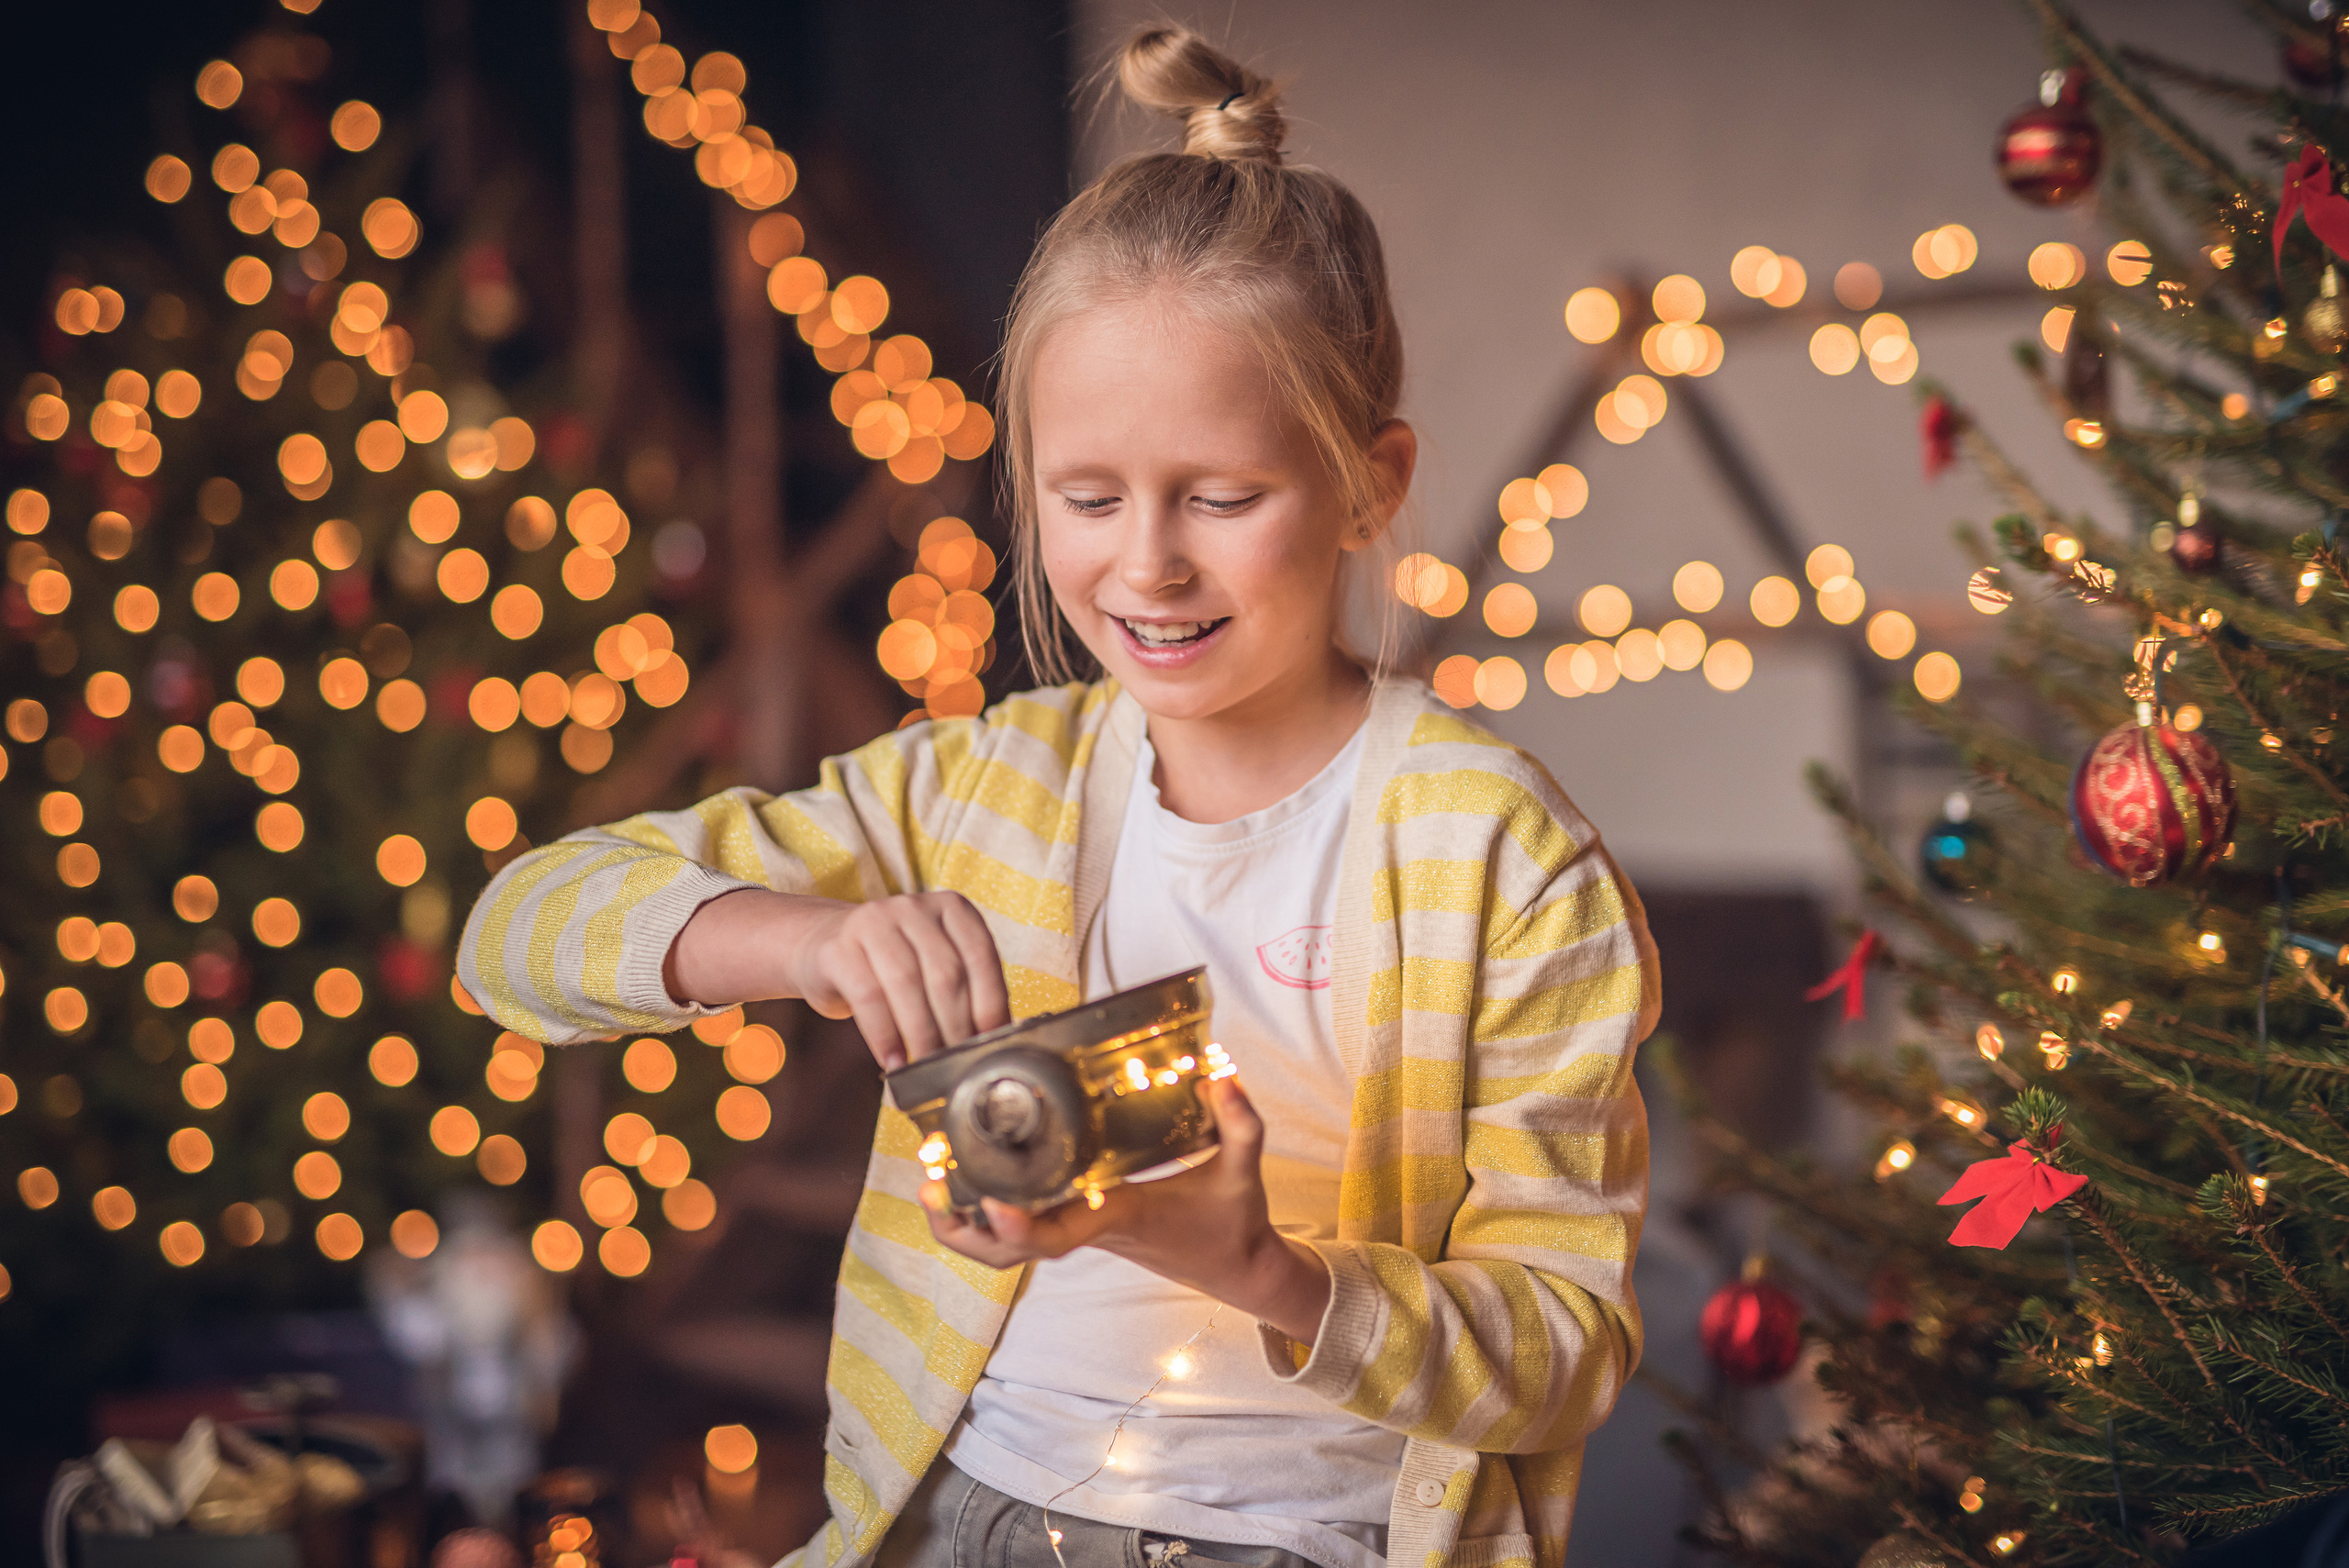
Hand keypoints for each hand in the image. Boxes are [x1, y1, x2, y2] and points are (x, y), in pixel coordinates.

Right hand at [790, 892, 1009, 1067]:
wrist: (826, 947)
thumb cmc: (894, 967)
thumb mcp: (934, 965)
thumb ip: (965, 989)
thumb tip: (994, 1038)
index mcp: (951, 907)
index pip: (981, 955)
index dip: (990, 1002)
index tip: (991, 1041)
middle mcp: (913, 907)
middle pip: (945, 973)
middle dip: (956, 1026)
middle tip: (958, 1063)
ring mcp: (873, 921)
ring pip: (907, 984)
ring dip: (922, 1034)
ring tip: (927, 1067)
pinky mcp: (839, 948)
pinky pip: (868, 997)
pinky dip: (885, 1035)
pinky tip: (893, 1060)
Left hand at [919, 1075, 1332, 1343]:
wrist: (1236, 1266)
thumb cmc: (1232, 1222)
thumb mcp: (1243, 1170)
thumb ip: (1240, 1122)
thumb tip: (1223, 1073)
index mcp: (1118, 1216)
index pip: (1059, 1234)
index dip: (1019, 1225)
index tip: (990, 1203)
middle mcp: (1088, 1229)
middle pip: (1009, 1252)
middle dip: (964, 1229)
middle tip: (929, 1185)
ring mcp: (1079, 1232)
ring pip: (1005, 1250)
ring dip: (964, 1226)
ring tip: (930, 1183)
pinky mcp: (1078, 1225)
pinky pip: (1019, 1233)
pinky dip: (985, 1216)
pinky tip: (966, 1182)